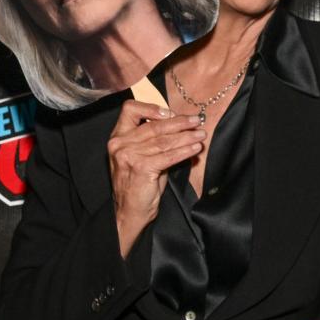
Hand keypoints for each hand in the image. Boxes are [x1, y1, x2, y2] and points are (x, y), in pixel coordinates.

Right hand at [107, 100, 204, 256]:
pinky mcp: (140, 168)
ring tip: (201, 135)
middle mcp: (120, 144)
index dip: (151, 108)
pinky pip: (168, 156)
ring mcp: (129, 155)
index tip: (170, 113)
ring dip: (187, 137)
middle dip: (180, 123)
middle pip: (154, 125)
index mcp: (118, 137)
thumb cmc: (139, 184)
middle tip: (197, 121)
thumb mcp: (144, 157)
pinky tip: (195, 149)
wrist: (129, 212)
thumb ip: (156, 141)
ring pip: (164, 141)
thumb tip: (182, 127)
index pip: (130, 110)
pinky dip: (184, 151)